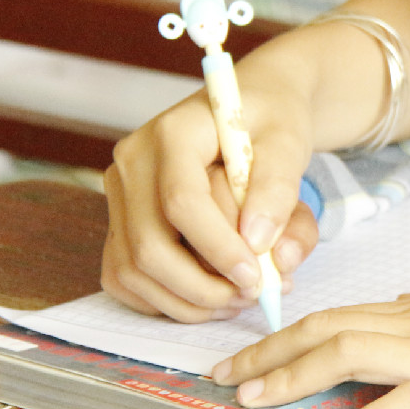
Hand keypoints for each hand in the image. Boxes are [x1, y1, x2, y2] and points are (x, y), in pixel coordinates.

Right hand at [101, 89, 320, 321]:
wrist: (251, 107)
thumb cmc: (270, 120)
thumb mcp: (288, 141)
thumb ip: (278, 187)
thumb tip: (257, 241)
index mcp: (171, 133)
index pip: (181, 202)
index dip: (218, 249)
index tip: (257, 277)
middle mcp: (133, 163)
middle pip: (148, 246)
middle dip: (201, 287)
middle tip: (252, 296)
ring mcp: (120, 194)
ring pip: (132, 270)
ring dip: (186, 301)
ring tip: (239, 299)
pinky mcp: (120, 221)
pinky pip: (125, 277)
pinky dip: (165, 299)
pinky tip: (210, 298)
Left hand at [214, 271, 409, 408]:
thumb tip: (403, 306)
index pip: (340, 313)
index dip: (284, 335)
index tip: (244, 355)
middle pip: (331, 328)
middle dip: (269, 353)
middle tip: (222, 378)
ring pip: (354, 353)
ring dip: (296, 376)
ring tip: (256, 402)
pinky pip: (409, 401)